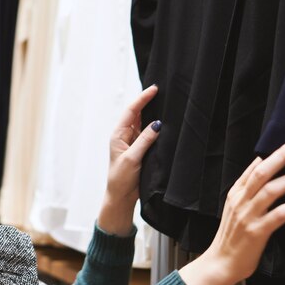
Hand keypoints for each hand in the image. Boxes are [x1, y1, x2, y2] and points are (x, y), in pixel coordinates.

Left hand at [98, 85, 160, 235]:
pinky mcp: (142, 149)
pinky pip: (150, 134)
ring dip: (153, 112)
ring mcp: (134, 142)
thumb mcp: (132, 158)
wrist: (121, 196)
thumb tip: (157, 124)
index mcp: (118, 135)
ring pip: (144, 122)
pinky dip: (156, 126)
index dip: (142, 99)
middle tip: (162, 89)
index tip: (154, 88)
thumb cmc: (121, 178)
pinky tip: (166, 120)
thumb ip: (144, 140)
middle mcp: (125, 135)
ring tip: (166, 100)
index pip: (131, 111)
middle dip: (148, 101)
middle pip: (137, 113)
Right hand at [179, 140, 284, 284]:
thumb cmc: (232, 237)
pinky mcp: (257, 231)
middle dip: (281, 157)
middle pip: (261, 172)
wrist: (222, 262)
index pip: (252, 167)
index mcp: (235, 194)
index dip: (270, 154)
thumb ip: (249, 194)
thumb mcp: (236, 210)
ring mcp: (248, 216)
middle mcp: (240, 201)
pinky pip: (280, 214)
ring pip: (271, 190)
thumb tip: (271, 177)